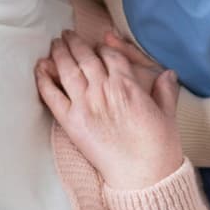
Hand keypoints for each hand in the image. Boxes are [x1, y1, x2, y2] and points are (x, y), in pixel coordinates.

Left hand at [35, 30, 183, 189]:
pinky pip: (52, 95)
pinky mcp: (71, 122)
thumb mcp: (167, 114)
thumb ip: (165, 90)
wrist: (144, 174)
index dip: (102, 46)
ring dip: (59, 53)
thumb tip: (169, 73)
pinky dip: (44, 79)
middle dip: (75, 42)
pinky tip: (40, 67)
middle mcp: (104, 89)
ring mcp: (85, 104)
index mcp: (127, 84)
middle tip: (67, 35)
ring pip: (67, 69)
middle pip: (85, 56)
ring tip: (55, 44)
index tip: (97, 45)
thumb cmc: (159, 146)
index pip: (109, 54)